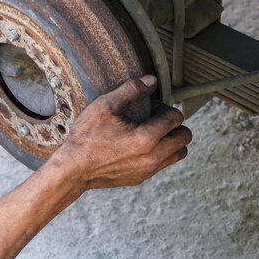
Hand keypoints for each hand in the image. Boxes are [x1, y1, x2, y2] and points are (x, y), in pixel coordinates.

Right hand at [50, 75, 190, 189]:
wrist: (73, 169)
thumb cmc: (87, 137)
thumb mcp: (105, 105)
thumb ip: (131, 89)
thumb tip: (151, 80)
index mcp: (146, 138)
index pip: (176, 118)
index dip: (165, 107)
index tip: (150, 106)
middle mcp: (153, 157)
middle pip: (184, 137)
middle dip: (174, 124)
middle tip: (153, 118)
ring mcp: (148, 170)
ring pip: (178, 154)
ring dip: (171, 140)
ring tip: (150, 132)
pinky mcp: (141, 178)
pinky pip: (163, 164)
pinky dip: (159, 153)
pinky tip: (138, 145)